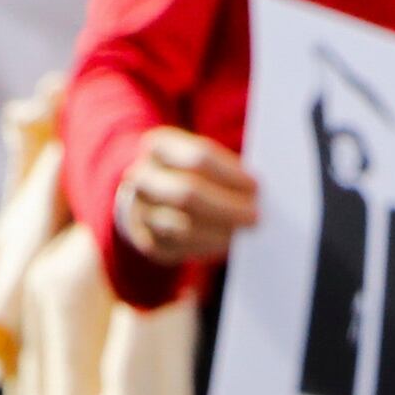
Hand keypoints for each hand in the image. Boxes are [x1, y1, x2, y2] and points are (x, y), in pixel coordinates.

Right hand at [112, 127, 259, 267]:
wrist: (147, 194)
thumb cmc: (186, 172)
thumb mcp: (198, 157)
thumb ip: (223, 169)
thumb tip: (256, 192)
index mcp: (158, 146)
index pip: (199, 158)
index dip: (230, 174)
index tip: (256, 186)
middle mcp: (142, 176)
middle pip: (187, 193)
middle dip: (226, 207)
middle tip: (255, 217)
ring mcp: (138, 210)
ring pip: (180, 227)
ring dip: (217, 232)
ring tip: (241, 232)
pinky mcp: (145, 239)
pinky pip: (178, 248)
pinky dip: (206, 247)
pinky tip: (224, 243)